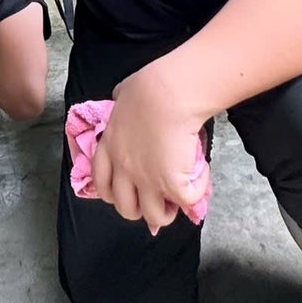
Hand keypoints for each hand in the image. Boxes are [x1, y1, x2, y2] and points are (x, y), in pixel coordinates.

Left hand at [90, 62, 207, 235]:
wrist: (168, 93)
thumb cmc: (148, 86)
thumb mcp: (121, 94)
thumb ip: (119, 104)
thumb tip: (122, 97)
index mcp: (110, 148)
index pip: (102, 183)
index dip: (114, 194)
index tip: (127, 192)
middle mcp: (124, 169)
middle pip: (125, 207)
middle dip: (140, 208)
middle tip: (155, 197)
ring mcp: (147, 180)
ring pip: (153, 216)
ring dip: (166, 211)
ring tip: (177, 199)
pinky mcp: (172, 185)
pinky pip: (186, 202)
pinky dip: (196, 194)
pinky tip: (199, 179)